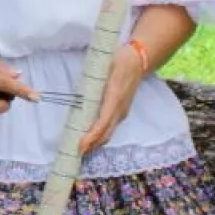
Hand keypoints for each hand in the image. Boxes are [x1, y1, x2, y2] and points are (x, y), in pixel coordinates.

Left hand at [80, 40, 147, 154]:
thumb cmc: (119, 61)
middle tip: (76, 153)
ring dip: (96, 143)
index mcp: (114, 99)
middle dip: (92, 145)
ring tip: (81, 149)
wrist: (138, 61)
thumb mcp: (105, 68)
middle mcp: (120, 109)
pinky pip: (111, 128)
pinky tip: (92, 138)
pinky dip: (101, 136)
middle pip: (106, 133)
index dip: (91, 136)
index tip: (80, 145)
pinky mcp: (122, 112)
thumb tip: (77, 93)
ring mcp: (122, 112)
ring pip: (109, 133)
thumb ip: (92, 80)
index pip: (102, 123)